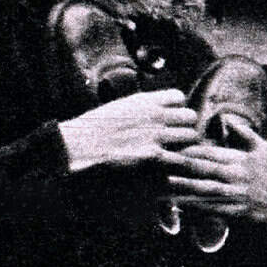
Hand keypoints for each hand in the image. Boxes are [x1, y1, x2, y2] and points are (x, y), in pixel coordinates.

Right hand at [58, 89, 199, 172]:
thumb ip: (142, 108)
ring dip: (184, 146)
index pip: (178, 97)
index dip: (177, 110)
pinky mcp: (154, 157)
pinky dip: (181, 163)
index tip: (170, 120)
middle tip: (174, 141)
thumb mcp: (120, 109)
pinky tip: (170, 168)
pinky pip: (184, 158)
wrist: (74, 150)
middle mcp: (154, 115)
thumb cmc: (92, 133)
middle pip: (190, 117)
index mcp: (144, 101)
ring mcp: (156, 135)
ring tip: (172, 155)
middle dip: (184, 128)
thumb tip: (160, 109)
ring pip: (191, 136)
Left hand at [166, 119, 266, 227]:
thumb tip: (227, 119)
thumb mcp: (263, 150)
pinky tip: (176, 203)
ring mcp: (233, 195)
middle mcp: (236, 176)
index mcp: (240, 159)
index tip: (170, 147)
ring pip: (203, 188)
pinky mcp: (231, 212)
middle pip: (203, 168)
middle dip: (180, 165)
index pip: (210, 152)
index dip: (189, 150)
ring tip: (162, 182)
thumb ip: (246, 133)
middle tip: (159, 161)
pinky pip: (208, 208)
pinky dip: (192, 206)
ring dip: (182, 186)